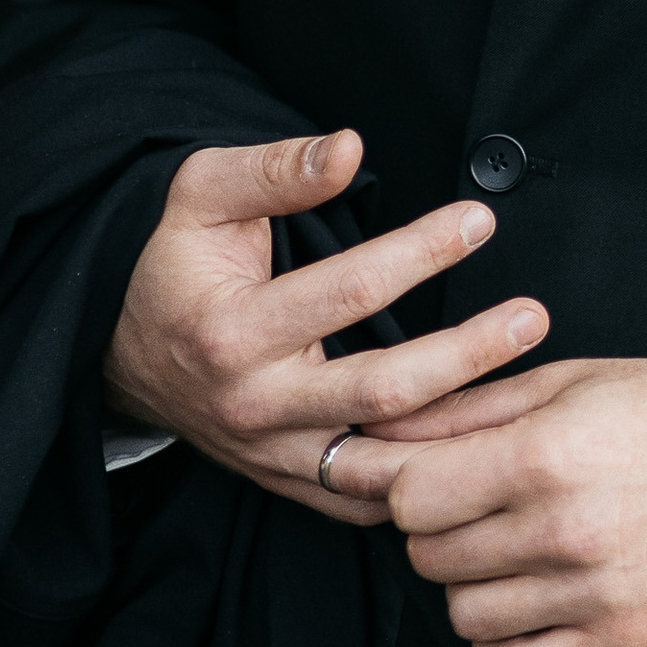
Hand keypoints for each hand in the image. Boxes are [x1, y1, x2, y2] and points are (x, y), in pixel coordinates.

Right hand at [103, 128, 549, 520]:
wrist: (115, 345)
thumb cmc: (170, 258)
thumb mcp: (202, 193)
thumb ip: (276, 170)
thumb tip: (348, 147)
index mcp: (232, 332)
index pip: (349, 292)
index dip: (420, 251)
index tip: (479, 219)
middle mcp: (254, 407)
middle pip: (383, 390)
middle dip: (466, 353)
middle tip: (531, 317)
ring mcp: (269, 454)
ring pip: (383, 461)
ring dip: (457, 431)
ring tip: (528, 392)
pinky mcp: (283, 481)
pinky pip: (362, 499)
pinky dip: (422, 482)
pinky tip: (476, 450)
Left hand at [331, 355, 646, 646]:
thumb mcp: (571, 380)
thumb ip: (467, 410)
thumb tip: (376, 439)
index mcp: (547, 452)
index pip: (412, 495)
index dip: (399, 482)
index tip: (412, 473)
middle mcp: (565, 528)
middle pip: (431, 553)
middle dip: (437, 526)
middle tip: (474, 500)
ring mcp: (593, 593)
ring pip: (464, 613)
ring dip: (471, 581)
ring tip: (511, 544)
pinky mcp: (620, 640)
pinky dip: (502, 640)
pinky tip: (527, 598)